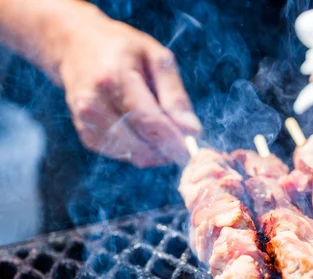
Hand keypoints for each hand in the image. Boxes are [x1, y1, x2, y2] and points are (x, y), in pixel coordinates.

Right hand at [57, 9, 201, 166]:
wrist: (76, 46)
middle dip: (168, 151)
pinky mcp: (86, 134)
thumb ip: (175, 95)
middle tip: (184, 144)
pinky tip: (144, 132)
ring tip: (165, 133)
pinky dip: (140, 150)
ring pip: (133, 155)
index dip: (174, 143)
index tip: (193, 153)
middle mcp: (95, 102)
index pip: (149, 122)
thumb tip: (193, 131)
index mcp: (115, 78)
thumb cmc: (124, 49)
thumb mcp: (157, 58)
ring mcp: (86, 121)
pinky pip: (123, 156)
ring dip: (156, 153)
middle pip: (141, 144)